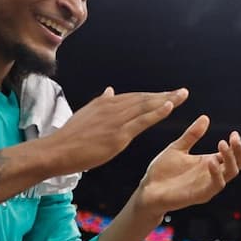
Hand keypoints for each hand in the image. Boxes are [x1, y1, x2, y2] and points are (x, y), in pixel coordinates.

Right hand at [46, 87, 188, 173]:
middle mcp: (112, 107)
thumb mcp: (87, 114)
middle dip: (164, 95)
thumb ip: (102, 103)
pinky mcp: (118, 134)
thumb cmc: (70, 138)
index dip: (152, 96)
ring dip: (166, 99)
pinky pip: (141, 120)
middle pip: (144, 99)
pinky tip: (170, 106)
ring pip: (145, 106)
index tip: (168, 94)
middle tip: (183, 91)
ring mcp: (116, 120)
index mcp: (105, 103)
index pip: (134, 97)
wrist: (56, 150)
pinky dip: (157, 112)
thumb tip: (111, 90)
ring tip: (182, 95)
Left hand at [135, 115, 240, 213]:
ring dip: (230, 159)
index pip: (232, 155)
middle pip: (236, 164)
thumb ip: (192, 135)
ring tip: (222, 144)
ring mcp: (207, 186)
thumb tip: (205, 117)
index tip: (233, 133)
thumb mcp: (178, 148)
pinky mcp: (201, 195)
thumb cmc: (162, 171)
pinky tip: (211, 161)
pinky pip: (216, 185)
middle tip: (233, 138)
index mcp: (209, 164)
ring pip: (230, 174)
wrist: (148, 190)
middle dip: (238, 151)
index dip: (236, 145)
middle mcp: (212, 175)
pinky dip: (217, 173)